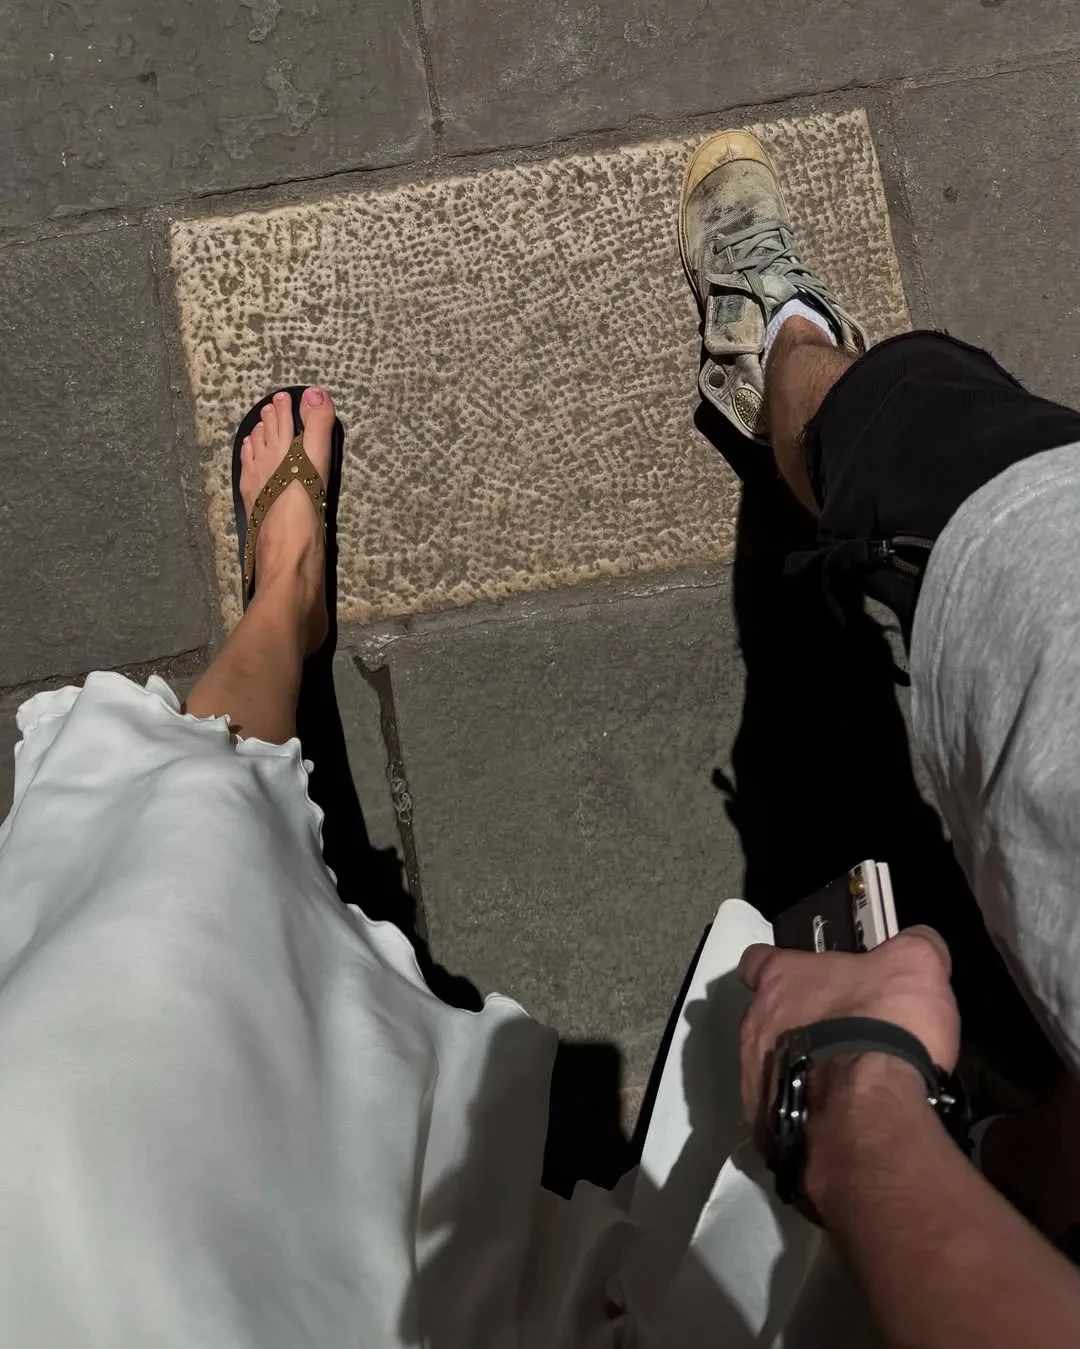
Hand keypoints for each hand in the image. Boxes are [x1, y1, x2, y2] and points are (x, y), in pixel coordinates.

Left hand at [736, 926, 960, 1134]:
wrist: (868, 1107)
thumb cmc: (882, 1022)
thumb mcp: (915, 965)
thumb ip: (913, 947)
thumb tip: (921, 941)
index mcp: (782, 980)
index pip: (759, 960)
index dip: (778, 966)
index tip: (800, 976)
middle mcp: (755, 1023)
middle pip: (766, 1017)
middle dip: (797, 1025)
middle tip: (840, 1036)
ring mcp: (754, 1076)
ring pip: (771, 1065)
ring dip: (799, 1068)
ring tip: (843, 1083)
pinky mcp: (764, 1123)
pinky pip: (780, 1111)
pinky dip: (803, 1111)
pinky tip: (838, 1116)